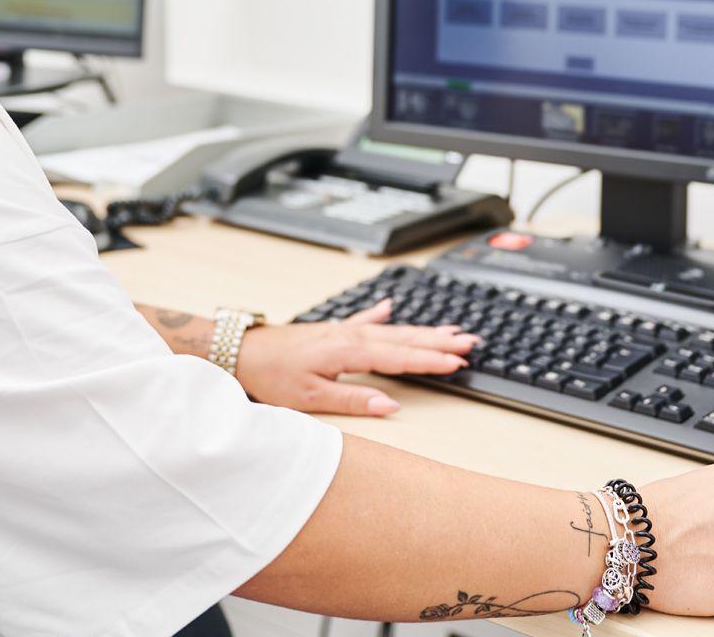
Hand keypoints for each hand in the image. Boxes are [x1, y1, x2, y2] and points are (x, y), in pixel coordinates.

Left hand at [235, 297, 477, 415]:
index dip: (430, 361)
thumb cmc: (272, 376)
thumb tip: (390, 407)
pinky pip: (364, 320)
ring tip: (450, 328)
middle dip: (438, 340)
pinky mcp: (332, 330)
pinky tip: (392, 307)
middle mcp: (349, 336)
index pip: (399, 358)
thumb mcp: (310, 398)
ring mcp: (342, 330)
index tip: (458, 362)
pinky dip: (380, 314)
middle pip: (403, 339)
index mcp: (348, 352)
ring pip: (391, 329)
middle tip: (470, 340)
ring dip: (421, 329)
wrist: (243, 351)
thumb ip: (353, 402)